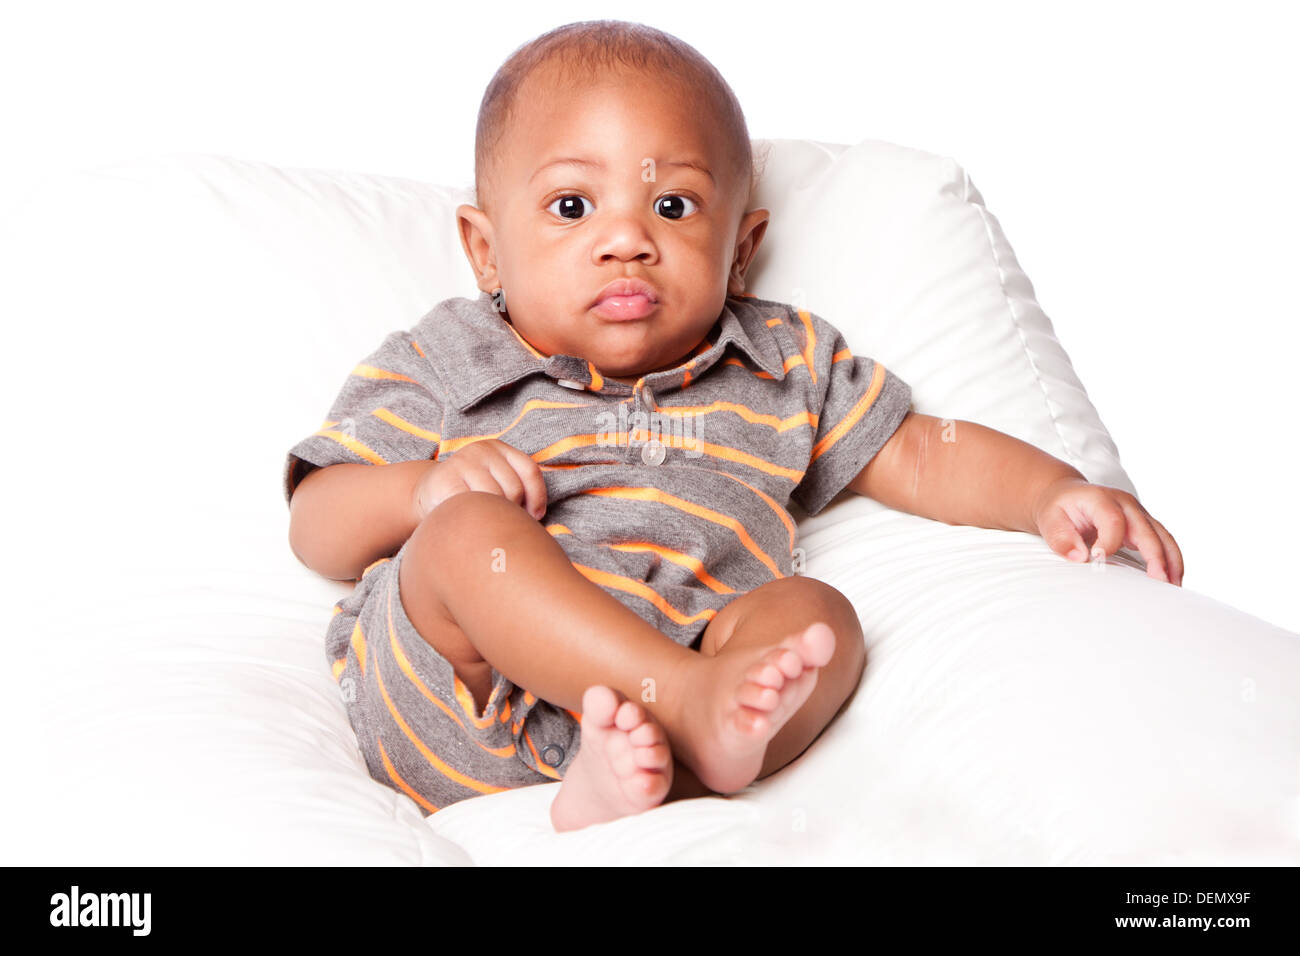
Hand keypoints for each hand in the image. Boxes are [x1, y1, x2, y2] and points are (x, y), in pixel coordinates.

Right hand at [412, 438, 547, 521]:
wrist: (428, 492)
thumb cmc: (471, 492)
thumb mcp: (495, 479)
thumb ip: (515, 487)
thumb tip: (537, 517)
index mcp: (499, 448)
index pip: (529, 471)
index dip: (538, 497)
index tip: (535, 516)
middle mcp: (481, 450)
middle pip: (514, 488)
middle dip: (513, 512)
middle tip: (503, 523)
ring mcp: (462, 463)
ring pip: (494, 498)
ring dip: (494, 518)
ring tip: (486, 523)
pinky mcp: (445, 479)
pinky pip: (472, 506)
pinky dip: (475, 518)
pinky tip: (470, 522)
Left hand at [1032, 477, 1183, 585]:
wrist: (1067, 497)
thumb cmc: (1059, 509)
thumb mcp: (1050, 520)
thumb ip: (1061, 537)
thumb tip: (1079, 557)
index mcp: (1102, 499)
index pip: (1113, 520)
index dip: (1109, 541)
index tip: (1098, 560)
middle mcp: (1125, 505)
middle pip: (1147, 530)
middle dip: (1155, 556)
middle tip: (1160, 583)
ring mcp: (1138, 515)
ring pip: (1163, 536)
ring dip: (1171, 561)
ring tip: (1174, 587)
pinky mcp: (1144, 526)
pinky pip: (1163, 542)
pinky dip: (1170, 561)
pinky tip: (1171, 580)